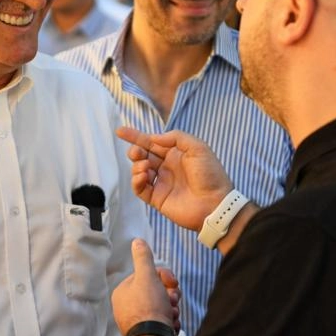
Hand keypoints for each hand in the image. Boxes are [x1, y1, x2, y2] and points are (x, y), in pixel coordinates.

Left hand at [112, 239, 177, 335]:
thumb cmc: (149, 307)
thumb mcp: (147, 276)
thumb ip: (143, 258)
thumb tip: (137, 241)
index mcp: (123, 292)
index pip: (147, 276)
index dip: (164, 277)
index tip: (173, 282)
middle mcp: (126, 307)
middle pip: (156, 292)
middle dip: (169, 295)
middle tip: (173, 300)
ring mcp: (136, 321)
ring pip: (161, 307)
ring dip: (172, 308)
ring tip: (172, 315)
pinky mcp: (147, 334)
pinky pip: (162, 322)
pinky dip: (169, 322)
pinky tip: (172, 325)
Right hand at [116, 126, 231, 231]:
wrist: (215, 203)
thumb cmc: (210, 174)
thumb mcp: (198, 148)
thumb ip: (176, 138)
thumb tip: (154, 138)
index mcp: (175, 154)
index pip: (152, 143)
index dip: (136, 136)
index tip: (120, 131)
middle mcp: (167, 167)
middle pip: (143, 156)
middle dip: (135, 151)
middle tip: (136, 153)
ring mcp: (161, 183)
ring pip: (139, 171)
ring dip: (137, 166)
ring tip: (145, 167)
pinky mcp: (157, 198)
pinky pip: (140, 189)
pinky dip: (136, 181)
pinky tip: (142, 177)